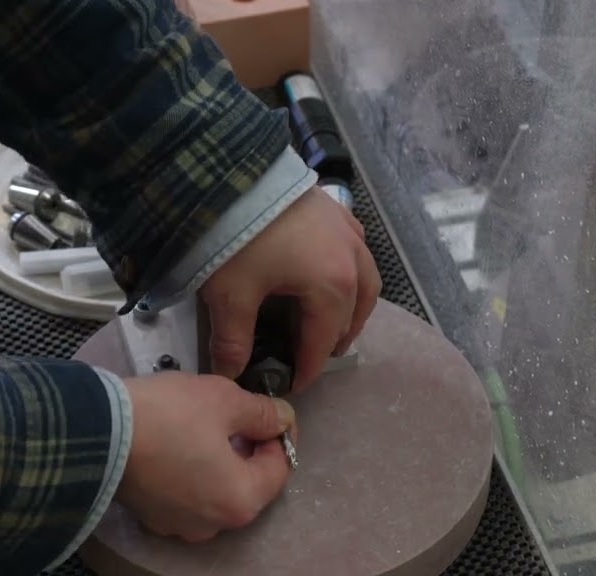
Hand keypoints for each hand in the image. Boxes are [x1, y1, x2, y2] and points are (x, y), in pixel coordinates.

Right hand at [114, 371, 297, 542]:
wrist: (96, 431)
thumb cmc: (168, 415)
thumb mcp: (224, 400)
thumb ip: (262, 413)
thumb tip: (282, 419)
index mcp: (240, 502)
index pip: (280, 468)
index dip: (281, 435)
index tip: (271, 410)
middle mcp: (213, 526)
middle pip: (247, 485)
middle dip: (249, 450)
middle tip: (239, 416)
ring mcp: (179, 527)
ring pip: (215, 492)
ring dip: (219, 463)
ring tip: (206, 428)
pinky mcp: (151, 518)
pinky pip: (184, 496)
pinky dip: (190, 474)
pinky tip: (178, 445)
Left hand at [200, 186, 380, 391]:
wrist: (235, 170)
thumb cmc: (238, 236)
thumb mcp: (230, 295)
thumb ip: (233, 341)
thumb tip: (230, 375)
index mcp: (332, 288)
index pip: (322, 343)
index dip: (307, 368)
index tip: (292, 384)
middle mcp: (353, 263)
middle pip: (352, 316)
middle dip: (331, 341)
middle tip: (308, 356)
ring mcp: (351, 234)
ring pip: (366, 284)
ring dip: (351, 309)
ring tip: (330, 321)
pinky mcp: (340, 212)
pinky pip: (358, 252)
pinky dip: (351, 273)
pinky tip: (331, 273)